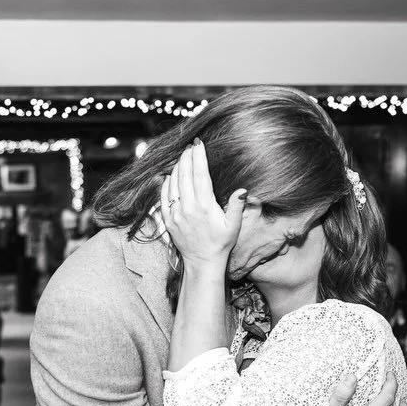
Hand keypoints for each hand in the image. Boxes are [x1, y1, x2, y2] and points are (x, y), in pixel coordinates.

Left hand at [159, 139, 246, 267]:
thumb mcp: (234, 226)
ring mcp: (175, 213)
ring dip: (177, 167)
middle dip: (187, 156)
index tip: (199, 143)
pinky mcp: (167, 219)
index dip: (198, 156)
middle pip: (184, 174)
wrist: (202, 262)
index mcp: (205, 206)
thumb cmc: (221, 243)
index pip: (199, 174)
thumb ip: (237, 206)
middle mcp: (188, 207)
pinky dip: (166, 182)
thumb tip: (242, 190)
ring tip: (183, 157)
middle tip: (190, 146)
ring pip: (172, 182)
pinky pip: (163, 196)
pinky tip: (170, 175)